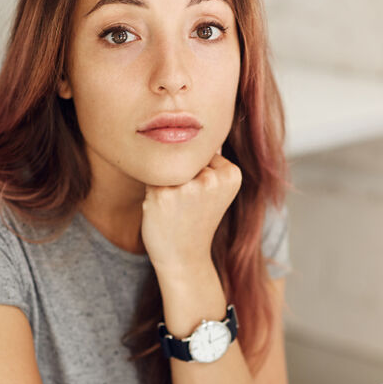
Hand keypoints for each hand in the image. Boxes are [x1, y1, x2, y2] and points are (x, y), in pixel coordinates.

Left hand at [141, 153, 241, 275]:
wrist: (185, 257)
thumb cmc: (198, 220)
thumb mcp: (216, 189)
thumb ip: (211, 160)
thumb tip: (196, 126)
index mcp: (232, 174)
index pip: (203, 152)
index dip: (196, 173)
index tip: (202, 197)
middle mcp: (212, 178)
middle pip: (185, 157)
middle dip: (180, 176)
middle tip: (187, 204)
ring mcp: (187, 186)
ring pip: (167, 166)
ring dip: (165, 182)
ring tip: (175, 207)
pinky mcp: (163, 194)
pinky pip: (150, 176)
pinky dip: (153, 190)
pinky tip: (163, 210)